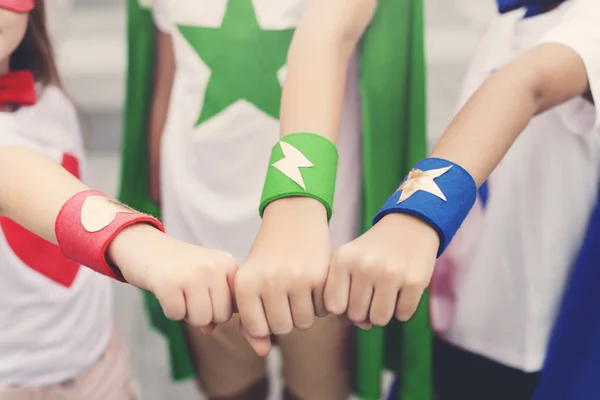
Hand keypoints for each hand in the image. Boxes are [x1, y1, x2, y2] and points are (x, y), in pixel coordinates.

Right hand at [108, 224, 237, 332]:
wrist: (144, 245)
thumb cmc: (178, 267)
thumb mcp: (204, 278)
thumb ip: (216, 303)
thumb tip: (209, 329)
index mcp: (227, 264)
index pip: (237, 306)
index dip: (219, 310)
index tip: (206, 298)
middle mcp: (214, 267)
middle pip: (222, 316)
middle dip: (204, 315)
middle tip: (189, 296)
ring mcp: (192, 274)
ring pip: (201, 319)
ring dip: (187, 315)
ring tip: (179, 294)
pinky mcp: (169, 283)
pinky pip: (177, 315)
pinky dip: (170, 311)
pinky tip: (166, 292)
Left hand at [235, 197, 330, 355]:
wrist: (293, 218)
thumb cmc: (268, 257)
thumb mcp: (252, 283)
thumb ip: (251, 322)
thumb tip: (263, 352)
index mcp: (245, 284)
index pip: (258, 329)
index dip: (267, 320)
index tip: (269, 303)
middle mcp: (269, 281)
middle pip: (282, 328)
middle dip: (287, 318)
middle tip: (287, 296)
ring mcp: (296, 278)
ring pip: (304, 322)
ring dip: (305, 312)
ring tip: (300, 290)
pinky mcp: (321, 276)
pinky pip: (324, 309)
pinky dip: (321, 303)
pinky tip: (314, 284)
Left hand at [324, 213, 438, 327]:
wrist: (410, 226)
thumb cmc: (373, 252)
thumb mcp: (349, 262)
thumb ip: (343, 296)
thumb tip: (363, 326)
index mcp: (343, 260)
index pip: (334, 307)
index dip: (343, 309)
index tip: (350, 298)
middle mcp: (365, 266)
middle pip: (357, 316)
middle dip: (364, 311)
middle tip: (372, 294)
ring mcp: (390, 273)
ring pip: (379, 319)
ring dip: (383, 313)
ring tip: (385, 294)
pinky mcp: (414, 281)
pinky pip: (403, 315)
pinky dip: (402, 308)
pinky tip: (402, 290)